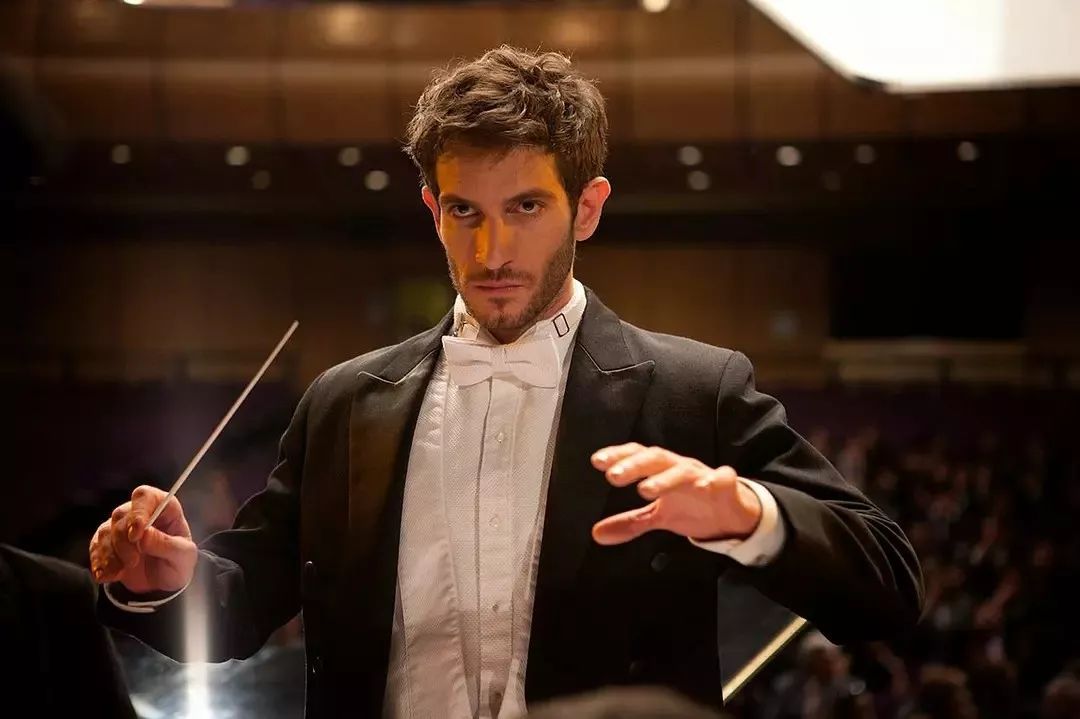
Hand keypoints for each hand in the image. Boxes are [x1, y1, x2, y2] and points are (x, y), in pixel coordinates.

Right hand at [88, 485, 197, 593]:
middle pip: (121, 514)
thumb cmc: (178, 564)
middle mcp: (140, 513)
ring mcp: (122, 526)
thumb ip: (166, 544)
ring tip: (120, 572)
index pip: (145, 497)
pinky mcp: (107, 542)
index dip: (138, 512)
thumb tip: (145, 534)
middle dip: (123, 541)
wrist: (163, 585)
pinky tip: (106, 575)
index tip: (136, 535)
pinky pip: (96, 546)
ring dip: (110, 554)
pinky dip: (99, 561)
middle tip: (132, 561)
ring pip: (106, 531)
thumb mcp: (182, 557)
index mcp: (164, 508)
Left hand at [590, 443, 761, 545]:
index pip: (637, 456)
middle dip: (634, 465)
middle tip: (612, 476)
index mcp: (661, 470)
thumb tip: (596, 534)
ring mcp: (702, 475)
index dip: (618, 456)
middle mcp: (679, 467)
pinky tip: (712, 482)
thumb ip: (629, 522)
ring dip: (664, 478)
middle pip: (656, 458)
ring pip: (683, 471)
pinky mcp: (726, 486)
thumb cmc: (690, 506)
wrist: (729, 513)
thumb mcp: (657, 517)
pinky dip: (719, 478)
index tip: (597, 461)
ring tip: (645, 490)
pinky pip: (724, 478)